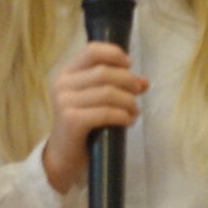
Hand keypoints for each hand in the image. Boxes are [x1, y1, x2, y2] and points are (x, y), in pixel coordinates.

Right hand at [41, 41, 147, 193]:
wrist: (63, 157)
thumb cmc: (82, 124)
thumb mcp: (98, 100)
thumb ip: (117, 87)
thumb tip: (144, 82)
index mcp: (67, 73)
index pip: (92, 50)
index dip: (114, 54)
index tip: (129, 65)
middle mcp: (62, 84)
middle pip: (104, 72)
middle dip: (128, 81)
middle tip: (138, 92)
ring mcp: (64, 102)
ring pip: (107, 92)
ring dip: (128, 101)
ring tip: (135, 111)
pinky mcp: (71, 120)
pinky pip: (105, 112)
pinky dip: (122, 116)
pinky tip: (128, 121)